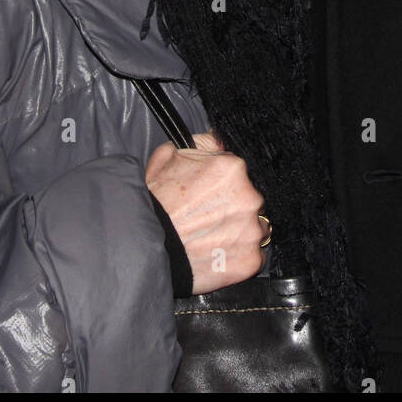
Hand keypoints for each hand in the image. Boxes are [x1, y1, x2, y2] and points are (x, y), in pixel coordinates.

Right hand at [146, 132, 265, 293]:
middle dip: (235, 206)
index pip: (240, 172)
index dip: (224, 183)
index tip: (211, 193)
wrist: (145, 244)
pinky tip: (218, 254)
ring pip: (255, 228)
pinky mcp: (250, 261)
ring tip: (214, 237)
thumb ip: (203, 143)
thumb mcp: (169, 155)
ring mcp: (252, 231)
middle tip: (210, 217)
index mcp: (233, 168)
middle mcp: (249, 197)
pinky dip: (239, 256)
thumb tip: (220, 140)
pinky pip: (253, 256)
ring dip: (240, 231)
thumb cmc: (156, 200)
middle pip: (251, 199)